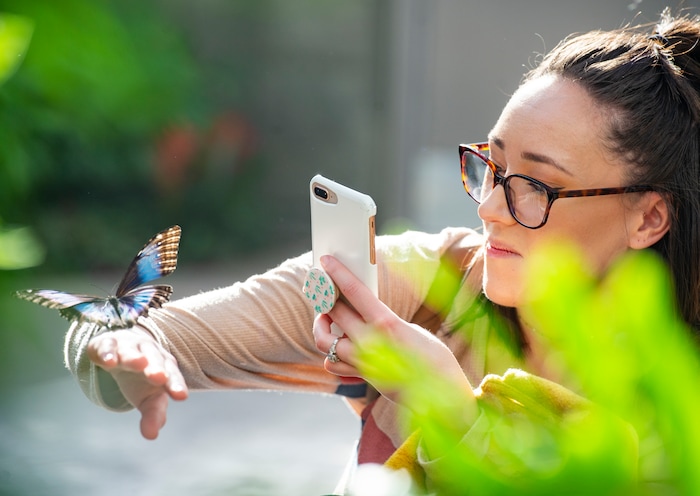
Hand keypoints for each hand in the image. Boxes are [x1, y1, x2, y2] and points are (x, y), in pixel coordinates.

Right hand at [87, 327, 187, 439]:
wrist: (121, 350)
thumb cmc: (141, 378)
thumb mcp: (147, 398)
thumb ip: (154, 415)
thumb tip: (152, 436)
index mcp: (164, 366)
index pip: (172, 375)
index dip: (176, 385)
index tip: (181, 396)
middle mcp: (149, 353)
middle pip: (155, 359)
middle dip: (157, 367)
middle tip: (160, 378)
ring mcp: (128, 347)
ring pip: (132, 350)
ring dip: (135, 357)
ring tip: (139, 364)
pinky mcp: (107, 344)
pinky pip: (108, 347)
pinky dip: (108, 353)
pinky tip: (109, 362)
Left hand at [313, 255, 474, 408]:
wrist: (443, 398)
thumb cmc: (434, 359)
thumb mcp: (411, 329)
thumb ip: (385, 320)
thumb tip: (366, 313)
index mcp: (386, 323)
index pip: (354, 291)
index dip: (337, 273)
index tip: (326, 262)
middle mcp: (369, 342)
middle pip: (333, 312)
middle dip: (326, 298)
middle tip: (324, 291)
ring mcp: (362, 361)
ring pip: (324, 340)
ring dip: (321, 327)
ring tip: (326, 319)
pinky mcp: (362, 375)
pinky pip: (333, 364)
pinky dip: (331, 355)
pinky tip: (338, 346)